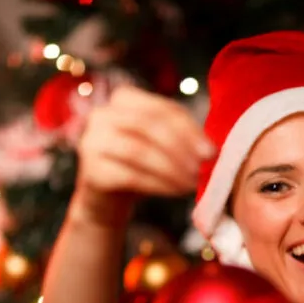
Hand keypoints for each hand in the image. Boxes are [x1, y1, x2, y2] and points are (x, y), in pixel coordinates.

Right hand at [74, 85, 215, 224]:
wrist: (106, 202)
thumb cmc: (140, 168)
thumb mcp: (160, 146)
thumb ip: (181, 138)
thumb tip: (212, 149)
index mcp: (124, 100)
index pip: (162, 108)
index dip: (190, 130)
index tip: (212, 152)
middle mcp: (102, 115)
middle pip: (148, 125)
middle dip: (181, 147)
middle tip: (203, 168)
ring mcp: (92, 141)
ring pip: (139, 150)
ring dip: (172, 168)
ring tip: (192, 183)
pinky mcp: (91, 171)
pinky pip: (130, 176)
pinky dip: (159, 184)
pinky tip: (177, 192)